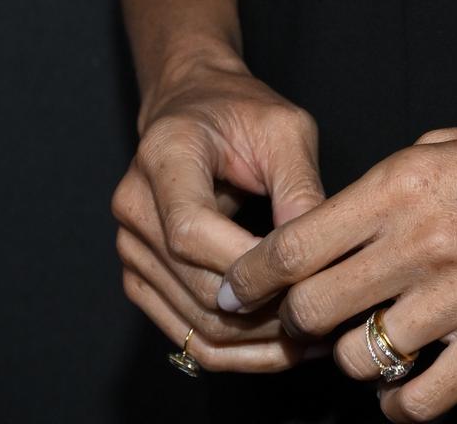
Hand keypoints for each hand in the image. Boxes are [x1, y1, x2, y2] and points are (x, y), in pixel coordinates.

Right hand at [111, 53, 334, 373]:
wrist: (195, 107)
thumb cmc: (243, 111)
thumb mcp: (285, 129)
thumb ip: (300, 187)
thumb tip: (319, 256)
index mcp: (164, 157)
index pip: (191, 230)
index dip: (245, 265)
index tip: (302, 278)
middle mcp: (135, 206)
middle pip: (196, 286)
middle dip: (264, 312)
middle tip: (324, 320)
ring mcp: (132, 249)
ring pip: (194, 323)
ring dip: (256, 343)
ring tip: (312, 339)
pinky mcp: (141, 278)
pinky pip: (187, 334)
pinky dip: (236, 350)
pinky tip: (280, 346)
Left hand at [215, 110, 456, 416]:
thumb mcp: (451, 144)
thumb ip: (387, 186)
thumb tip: (332, 229)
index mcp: (403, 181)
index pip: (295, 243)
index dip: (252, 277)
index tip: (234, 293)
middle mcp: (421, 239)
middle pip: (313, 310)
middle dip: (296, 325)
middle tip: (303, 328)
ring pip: (357, 359)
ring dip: (354, 358)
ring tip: (373, 343)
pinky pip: (415, 403)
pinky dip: (398, 404)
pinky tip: (406, 386)